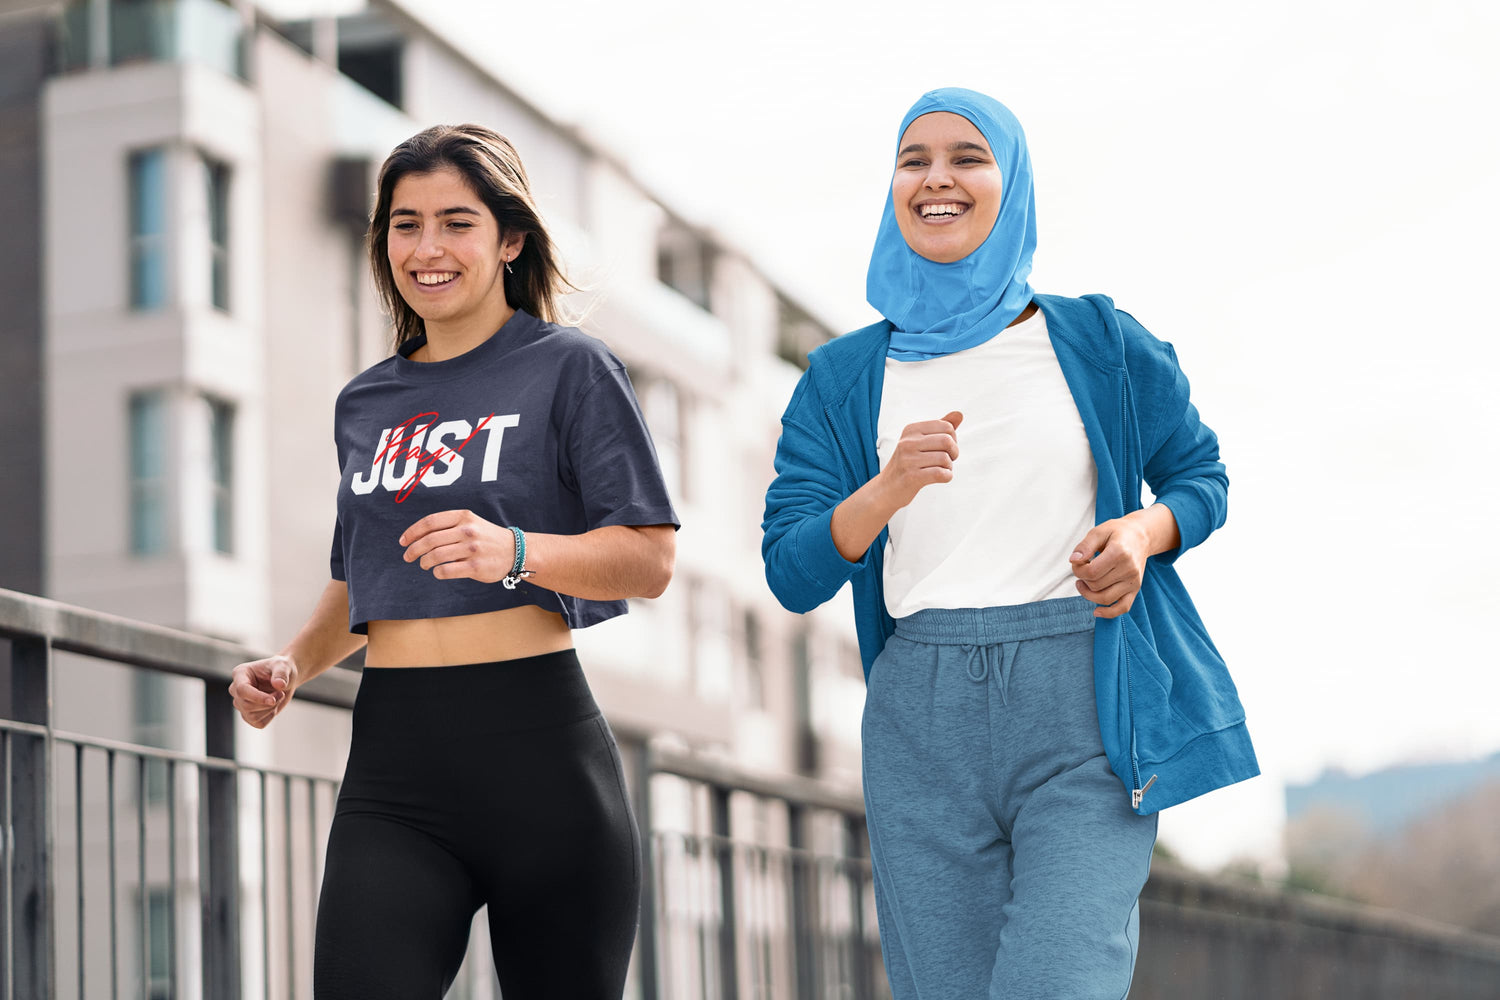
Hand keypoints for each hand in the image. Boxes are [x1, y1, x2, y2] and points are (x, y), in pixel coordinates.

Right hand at [228, 654, 297, 728]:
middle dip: (268, 703)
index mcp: (240, 674)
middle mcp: (236, 689)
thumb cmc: (281, 669)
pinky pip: (258, 723)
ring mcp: (240, 703)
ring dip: (270, 709)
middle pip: (246, 705)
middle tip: (281, 693)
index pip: (241, 690)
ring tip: (279, 697)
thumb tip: (279, 684)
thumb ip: (281, 674)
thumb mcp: (284, 666)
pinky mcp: (248, 714)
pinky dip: (270, 716)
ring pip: (252, 716)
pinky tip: (274, 706)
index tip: (272, 700)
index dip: (257, 697)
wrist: (286, 678)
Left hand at [399, 510, 516, 582]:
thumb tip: (416, 537)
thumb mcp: (470, 522)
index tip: (403, 541)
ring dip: (424, 562)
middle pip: (430, 540)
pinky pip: (446, 571)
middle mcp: (467, 531)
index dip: (412, 532)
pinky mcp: (475, 566)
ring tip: (424, 565)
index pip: (430, 522)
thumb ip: (447, 526)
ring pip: (435, 556)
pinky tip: (438, 572)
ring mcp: (472, 549)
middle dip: (413, 550)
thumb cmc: (486, 537)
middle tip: (408, 557)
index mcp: (464, 516)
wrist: (515, 551)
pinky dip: (437, 572)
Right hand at [877, 411, 962, 509]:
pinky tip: (941, 477)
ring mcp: (908, 459)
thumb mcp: (921, 441)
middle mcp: (907, 442)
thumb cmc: (908, 463)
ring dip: (948, 467)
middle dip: (954, 453)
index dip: (953, 439)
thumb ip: (941, 427)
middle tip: (947, 461)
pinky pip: (940, 474)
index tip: (945, 449)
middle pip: (947, 441)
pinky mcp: (911, 477)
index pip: (946, 426)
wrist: (887, 489)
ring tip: (939, 470)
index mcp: (911, 429)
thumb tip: (959, 414)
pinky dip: (946, 476)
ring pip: (945, 458)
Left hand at [1069, 517, 1151, 618]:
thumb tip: (1073, 560)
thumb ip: (1085, 546)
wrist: (1140, 536)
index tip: (1077, 562)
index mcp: (1119, 553)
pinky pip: (1123, 608)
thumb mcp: (1099, 531)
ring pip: (1104, 598)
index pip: (1091, 572)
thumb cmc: (1117, 533)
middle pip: (1096, 585)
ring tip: (1083, 583)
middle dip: (1082, 578)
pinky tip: (1096, 611)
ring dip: (1088, 594)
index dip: (1077, 570)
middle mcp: (1129, 569)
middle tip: (1081, 568)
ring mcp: (1134, 581)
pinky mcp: (1135, 589)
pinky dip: (1109, 613)